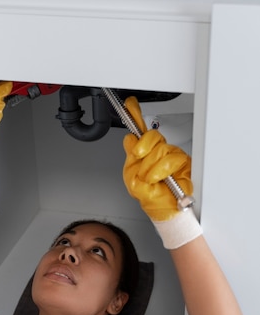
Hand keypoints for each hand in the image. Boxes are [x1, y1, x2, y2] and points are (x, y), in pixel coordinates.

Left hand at [122, 96, 192, 221]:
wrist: (164, 210)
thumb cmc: (150, 196)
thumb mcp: (133, 179)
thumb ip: (131, 159)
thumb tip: (130, 140)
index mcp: (143, 152)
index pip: (140, 130)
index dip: (135, 114)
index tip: (130, 104)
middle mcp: (158, 151)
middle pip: (151, 136)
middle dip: (142, 150)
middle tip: (140, 160)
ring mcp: (171, 155)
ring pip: (160, 149)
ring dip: (151, 167)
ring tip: (150, 179)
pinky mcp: (183, 162)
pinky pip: (171, 159)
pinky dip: (161, 171)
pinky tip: (159, 179)